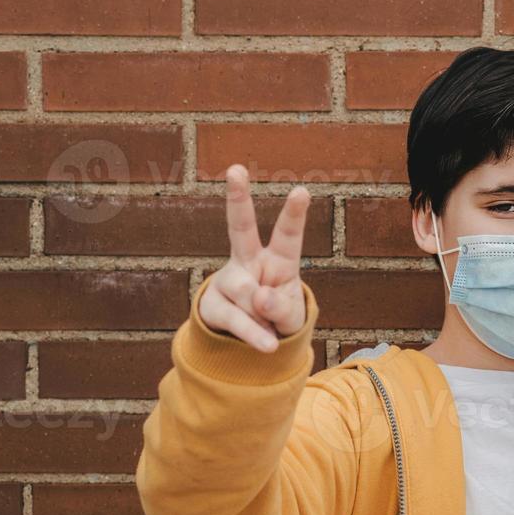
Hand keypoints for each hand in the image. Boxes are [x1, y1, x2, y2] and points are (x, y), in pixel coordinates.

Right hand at [197, 164, 309, 351]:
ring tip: (273, 333)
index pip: (286, 236)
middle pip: (240, 228)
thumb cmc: (278, 317)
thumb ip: (282, 309)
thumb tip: (260, 298)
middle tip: (236, 169)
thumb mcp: (291, 317)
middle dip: (238, 199)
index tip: (301, 191)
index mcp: (279, 261)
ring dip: (264, 317)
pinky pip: (236, 319)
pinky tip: (267, 345)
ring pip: (247, 293)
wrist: (251, 340)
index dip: (294, 215)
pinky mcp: (212, 305)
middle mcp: (250, 262)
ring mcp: (229, 281)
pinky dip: (254, 334)